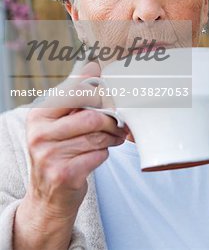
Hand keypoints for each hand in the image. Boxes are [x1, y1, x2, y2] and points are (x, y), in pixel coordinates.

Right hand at [14, 60, 127, 248]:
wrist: (48, 196)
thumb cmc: (59, 150)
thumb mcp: (58, 121)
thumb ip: (75, 94)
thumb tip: (94, 64)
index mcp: (39, 114)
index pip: (75, 90)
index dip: (98, 91)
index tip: (109, 94)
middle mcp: (39, 133)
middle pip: (92, 115)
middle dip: (111, 119)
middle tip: (118, 120)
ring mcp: (49, 155)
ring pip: (98, 136)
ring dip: (112, 137)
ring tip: (114, 136)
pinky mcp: (64, 174)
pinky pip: (98, 155)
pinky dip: (106, 153)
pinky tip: (100, 153)